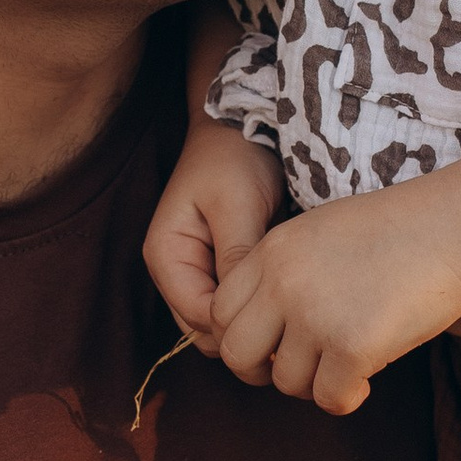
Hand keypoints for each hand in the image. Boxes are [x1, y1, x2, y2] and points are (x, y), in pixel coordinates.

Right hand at [146, 122, 284, 347]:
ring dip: (251, 323)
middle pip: (204, 328)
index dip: (238, 328)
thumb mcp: (236, 205)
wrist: (240, 128)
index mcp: (167, 256)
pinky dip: (257, 308)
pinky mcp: (219, 269)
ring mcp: (196, 273)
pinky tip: (288, 302)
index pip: (197, 317)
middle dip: (244, 333)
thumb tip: (242, 310)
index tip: (284, 323)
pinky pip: (234, 305)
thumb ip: (236, 257)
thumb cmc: (234, 159)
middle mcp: (176, 272)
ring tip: (293, 314)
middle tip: (294, 326)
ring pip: (219, 323)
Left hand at [212, 177, 460, 415]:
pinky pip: (329, 398)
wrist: (455, 225)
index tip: (274, 342)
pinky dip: (345, 398)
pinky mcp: (353, 347)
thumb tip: (268, 330)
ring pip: (285, 382)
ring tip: (345, 365)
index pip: (219, 312)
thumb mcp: (321, 233)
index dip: (244, 336)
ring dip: (313, 383)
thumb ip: (285, 272)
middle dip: (262, 371)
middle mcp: (283, 284)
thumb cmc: (399, 229)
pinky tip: (365, 379)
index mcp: (271, 252)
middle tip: (299, 368)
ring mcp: (315, 317)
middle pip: (237, 354)